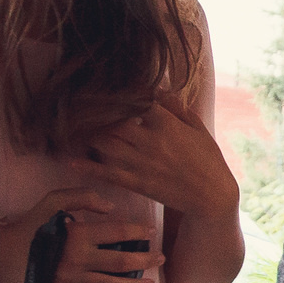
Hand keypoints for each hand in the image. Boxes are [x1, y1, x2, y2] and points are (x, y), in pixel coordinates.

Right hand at [0, 193, 163, 282]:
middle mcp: (78, 259)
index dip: (137, 232)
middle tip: (160, 259)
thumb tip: (111, 208)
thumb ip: (81, 197)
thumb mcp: (52, 201)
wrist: (1, 254)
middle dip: (144, 260)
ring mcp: (70, 281)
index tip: (151, 232)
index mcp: (78, 234)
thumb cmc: (30, 225)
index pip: (116, 233)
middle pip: (120, 261)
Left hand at [86, 94, 238, 221]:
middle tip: (79, 105)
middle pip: (113, 121)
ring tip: (74, 126)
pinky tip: (72, 160)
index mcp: (167, 124)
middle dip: (95, 112)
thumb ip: (176, 106)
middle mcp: (151, 141)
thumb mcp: (197, 126)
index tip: (107, 86)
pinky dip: (88, 166)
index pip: (136, 100)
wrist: (211, 196)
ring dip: (88, 134)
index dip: (120, 92)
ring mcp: (142, 163)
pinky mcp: (137, 183)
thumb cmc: (208, 158)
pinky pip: (107, 173)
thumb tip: (157, 87)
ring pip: (105, 144)